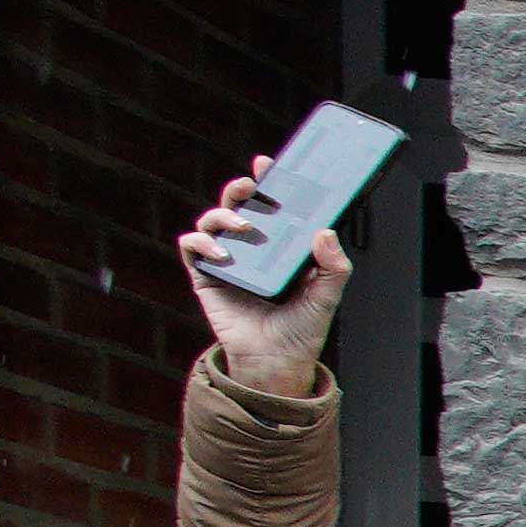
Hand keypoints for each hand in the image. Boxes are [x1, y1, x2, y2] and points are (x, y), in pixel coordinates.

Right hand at [180, 168, 345, 393]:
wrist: (277, 362)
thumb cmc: (302, 328)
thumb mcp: (326, 296)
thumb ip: (334, 266)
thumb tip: (325, 231)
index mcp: (280, 245)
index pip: (271, 206)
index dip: (268, 182)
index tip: (269, 165)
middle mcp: (251, 247)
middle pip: (238, 205)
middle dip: (240, 188)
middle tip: (250, 185)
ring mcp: (226, 259)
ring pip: (212, 220)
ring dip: (223, 214)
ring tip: (241, 226)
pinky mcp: (205, 275)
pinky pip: (191, 247)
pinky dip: (201, 242)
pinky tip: (222, 252)